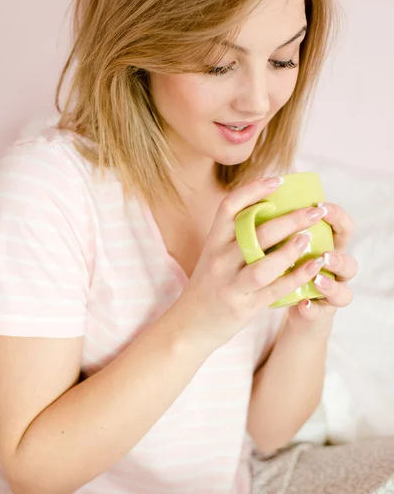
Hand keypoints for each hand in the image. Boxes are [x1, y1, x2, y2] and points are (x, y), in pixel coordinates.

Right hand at [173, 178, 347, 352]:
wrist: (189, 324)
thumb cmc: (210, 283)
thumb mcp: (215, 255)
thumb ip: (236, 236)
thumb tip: (272, 209)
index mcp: (213, 241)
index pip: (229, 207)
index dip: (253, 190)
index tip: (279, 180)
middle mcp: (220, 259)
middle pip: (255, 232)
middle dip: (289, 219)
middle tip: (315, 210)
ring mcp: (231, 283)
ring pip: (263, 263)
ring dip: (291, 249)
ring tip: (310, 238)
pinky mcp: (243, 306)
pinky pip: (274, 290)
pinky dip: (296, 277)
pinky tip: (314, 266)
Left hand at [288, 202, 357, 331]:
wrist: (294, 305)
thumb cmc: (286, 266)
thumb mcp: (286, 245)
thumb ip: (283, 227)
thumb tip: (264, 198)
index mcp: (329, 248)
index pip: (343, 229)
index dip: (338, 218)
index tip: (321, 208)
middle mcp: (334, 271)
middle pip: (349, 262)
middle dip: (338, 257)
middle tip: (323, 251)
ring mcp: (330, 293)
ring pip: (342, 290)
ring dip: (330, 284)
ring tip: (317, 279)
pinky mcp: (319, 313)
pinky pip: (320, 313)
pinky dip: (312, 308)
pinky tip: (304, 305)